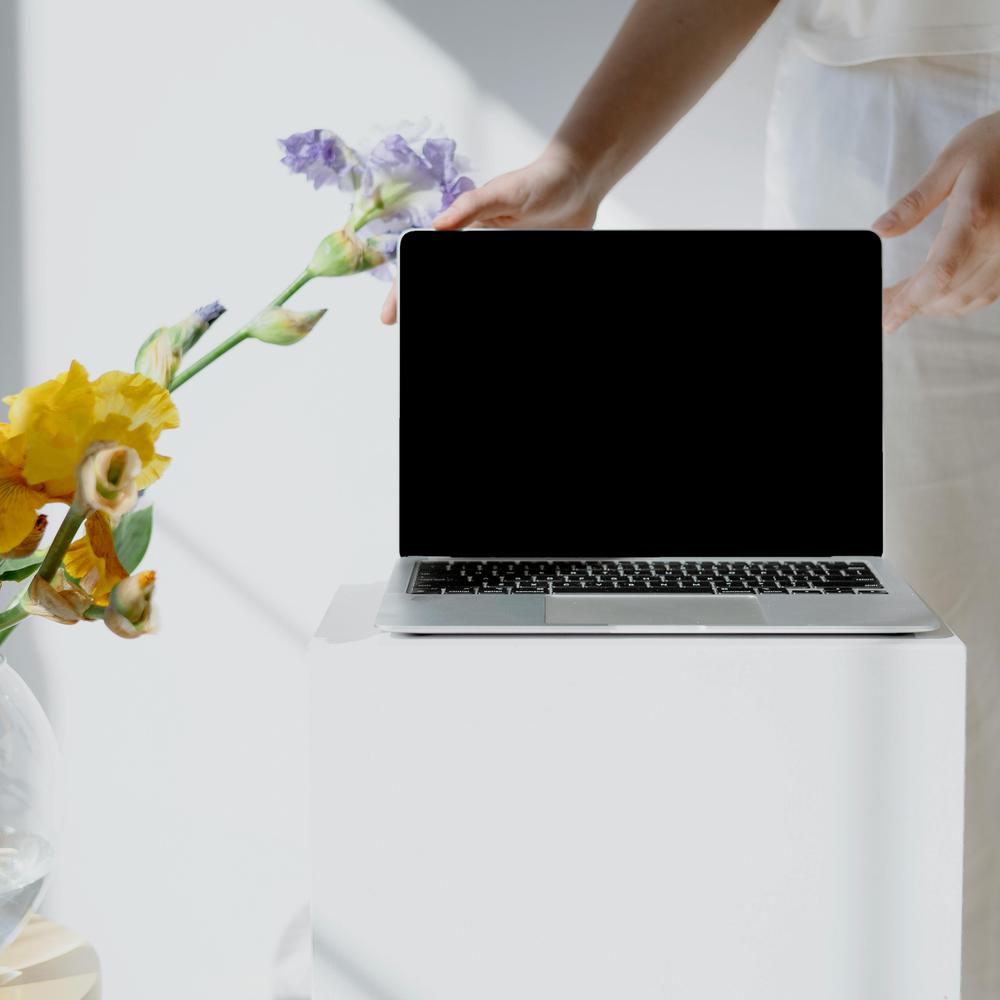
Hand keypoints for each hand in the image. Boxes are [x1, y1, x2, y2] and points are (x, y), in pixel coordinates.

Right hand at [380, 150, 600, 323]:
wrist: (579, 187)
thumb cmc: (538, 182)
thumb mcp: (502, 193)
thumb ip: (471, 207)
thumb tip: (436, 227)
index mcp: (462, 228)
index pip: (424, 260)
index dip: (403, 288)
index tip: (392, 314)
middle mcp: (473, 247)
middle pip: (440, 281)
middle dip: (423, 306)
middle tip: (411, 329)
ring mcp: (495, 260)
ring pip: (468, 292)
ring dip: (451, 312)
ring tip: (440, 334)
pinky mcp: (518, 269)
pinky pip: (502, 296)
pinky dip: (489, 312)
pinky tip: (483, 331)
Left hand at [874, 111, 999, 331]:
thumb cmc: (993, 144)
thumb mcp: (950, 161)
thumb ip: (915, 201)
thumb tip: (879, 230)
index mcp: (977, 214)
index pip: (940, 271)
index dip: (911, 301)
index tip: (888, 320)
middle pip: (950, 290)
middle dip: (912, 305)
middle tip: (884, 307)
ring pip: (968, 297)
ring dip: (934, 307)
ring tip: (903, 305)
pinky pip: (987, 292)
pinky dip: (958, 301)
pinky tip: (936, 298)